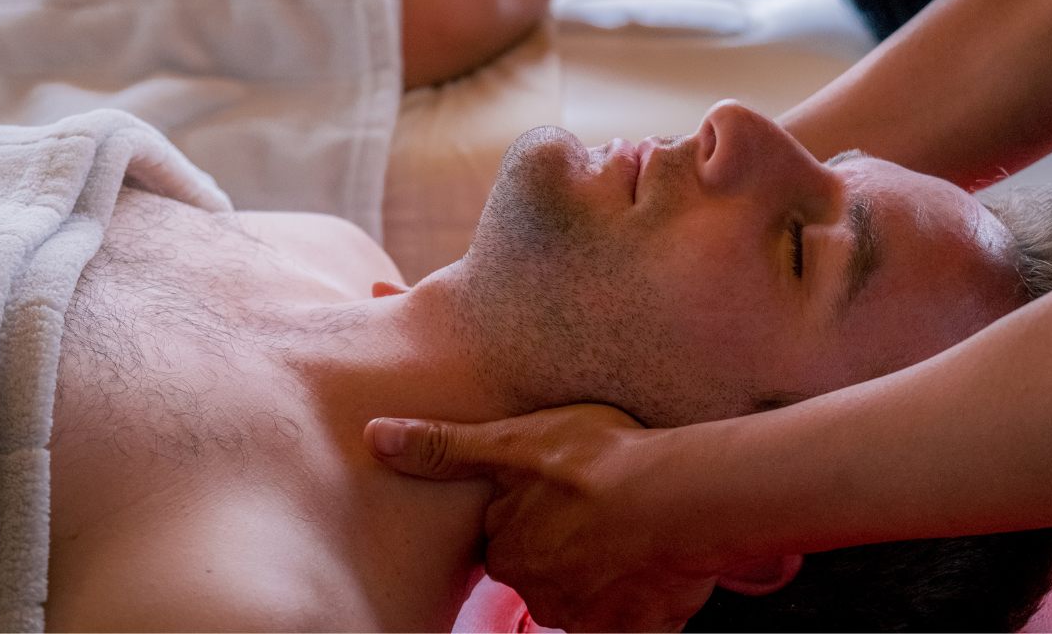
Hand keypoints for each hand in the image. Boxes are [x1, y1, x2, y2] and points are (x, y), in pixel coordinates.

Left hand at [364, 404, 720, 631]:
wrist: (676, 500)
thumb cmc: (596, 461)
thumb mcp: (512, 439)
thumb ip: (444, 447)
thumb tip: (374, 437)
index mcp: (508, 550)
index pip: (508, 541)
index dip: (533, 518)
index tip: (559, 497)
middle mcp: (539, 593)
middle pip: (545, 574)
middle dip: (565, 551)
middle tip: (598, 512)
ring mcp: (586, 616)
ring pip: (586, 597)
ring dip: (604, 573)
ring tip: (633, 531)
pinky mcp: (631, 631)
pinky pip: (629, 621)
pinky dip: (640, 600)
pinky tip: (655, 564)